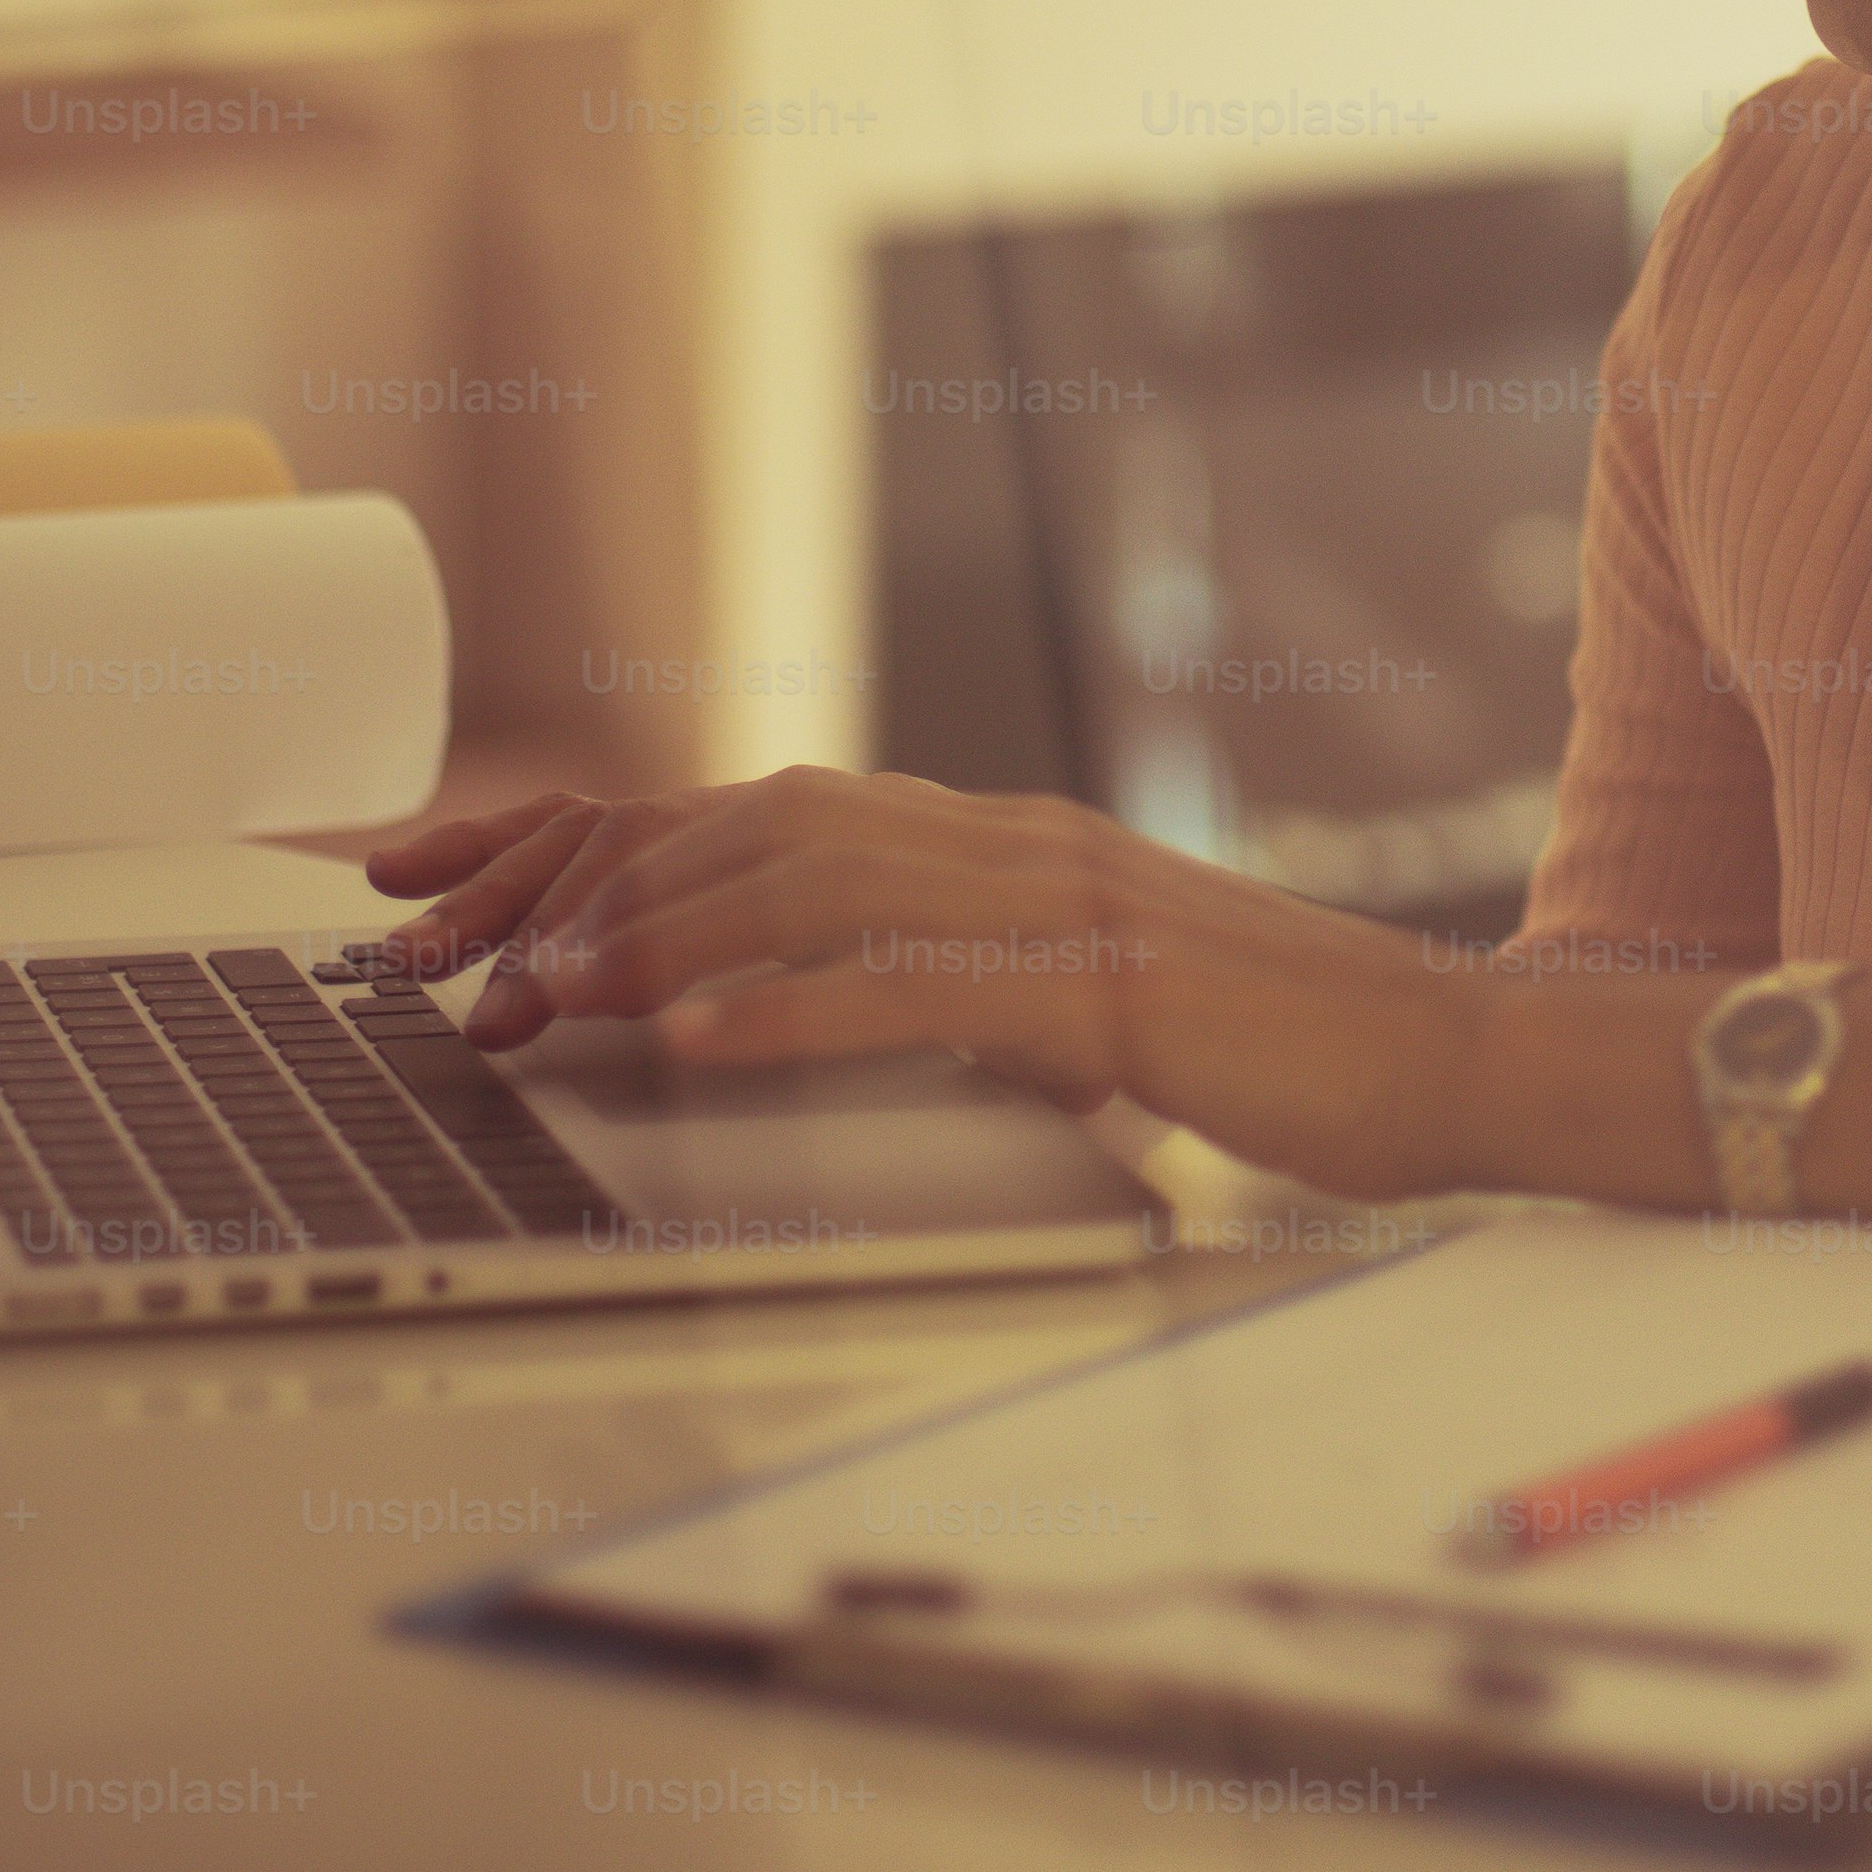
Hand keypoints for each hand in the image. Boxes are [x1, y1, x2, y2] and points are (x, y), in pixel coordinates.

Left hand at [358, 771, 1502, 1198]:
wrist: (1446, 1059)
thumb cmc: (1267, 1054)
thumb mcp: (1062, 1012)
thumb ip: (942, 989)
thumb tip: (790, 1018)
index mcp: (984, 842)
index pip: (739, 812)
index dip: (572, 836)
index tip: (432, 883)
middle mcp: (1002, 837)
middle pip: (739, 820)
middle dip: (564, 875)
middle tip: (426, 949)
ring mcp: (1057, 894)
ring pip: (807, 878)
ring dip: (646, 936)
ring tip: (528, 995)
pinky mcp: (1109, 980)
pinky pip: (918, 984)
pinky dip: (787, 1003)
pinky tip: (688, 1035)